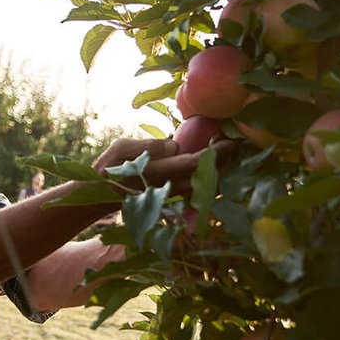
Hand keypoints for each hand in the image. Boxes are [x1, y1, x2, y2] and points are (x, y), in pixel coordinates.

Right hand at [92, 137, 231, 195]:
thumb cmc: (108, 168)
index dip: (213, 154)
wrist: (100, 196)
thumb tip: (174, 144)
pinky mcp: (171, 197)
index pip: (192, 163)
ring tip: (233, 156)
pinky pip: (197, 189)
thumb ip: (148, 146)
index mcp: (157, 171)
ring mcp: (171, 195)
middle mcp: (168, 186)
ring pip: (203, 186)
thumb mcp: (121, 149)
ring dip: (220, 172)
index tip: (229, 141)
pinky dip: (210, 179)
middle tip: (238, 147)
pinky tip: (219, 168)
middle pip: (205, 178)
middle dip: (224, 163)